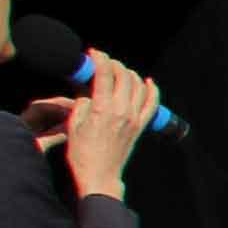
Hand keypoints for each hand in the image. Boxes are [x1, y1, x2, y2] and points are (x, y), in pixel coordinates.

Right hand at [52, 60, 152, 198]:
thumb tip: (89, 91)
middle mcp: (123, 110)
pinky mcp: (141, 126)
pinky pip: (153, 103)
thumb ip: (82, 104)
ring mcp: (135, 118)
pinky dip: (152, 90)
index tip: (93, 53)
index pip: (105, 74)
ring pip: (139, 86)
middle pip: (124, 76)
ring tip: (120, 70)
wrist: (100, 175)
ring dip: (130, 74)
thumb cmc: (82, 153)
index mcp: (103, 108)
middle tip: (104, 61)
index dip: (100, 59)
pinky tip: (148, 82)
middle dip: (114, 64)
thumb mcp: (74, 125)